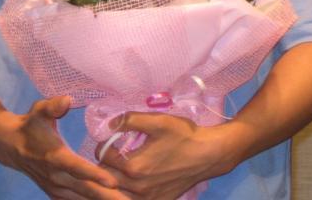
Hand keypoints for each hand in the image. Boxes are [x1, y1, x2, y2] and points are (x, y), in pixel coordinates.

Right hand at [0, 95, 125, 199]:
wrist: (11, 146)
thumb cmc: (31, 124)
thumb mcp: (39, 110)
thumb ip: (53, 106)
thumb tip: (66, 100)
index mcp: (55, 157)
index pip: (77, 168)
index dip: (95, 175)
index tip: (113, 182)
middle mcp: (56, 177)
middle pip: (86, 190)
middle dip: (109, 197)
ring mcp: (56, 188)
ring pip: (84, 199)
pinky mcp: (57, 194)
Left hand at [97, 112, 229, 199]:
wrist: (208, 155)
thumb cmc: (183, 136)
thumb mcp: (157, 121)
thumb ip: (129, 120)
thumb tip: (108, 124)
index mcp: (134, 167)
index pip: (102, 157)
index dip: (105, 144)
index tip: (112, 139)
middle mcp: (137, 188)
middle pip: (105, 178)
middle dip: (106, 163)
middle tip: (115, 152)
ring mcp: (147, 199)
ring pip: (116, 193)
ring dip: (114, 179)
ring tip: (121, 166)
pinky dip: (128, 191)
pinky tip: (135, 181)